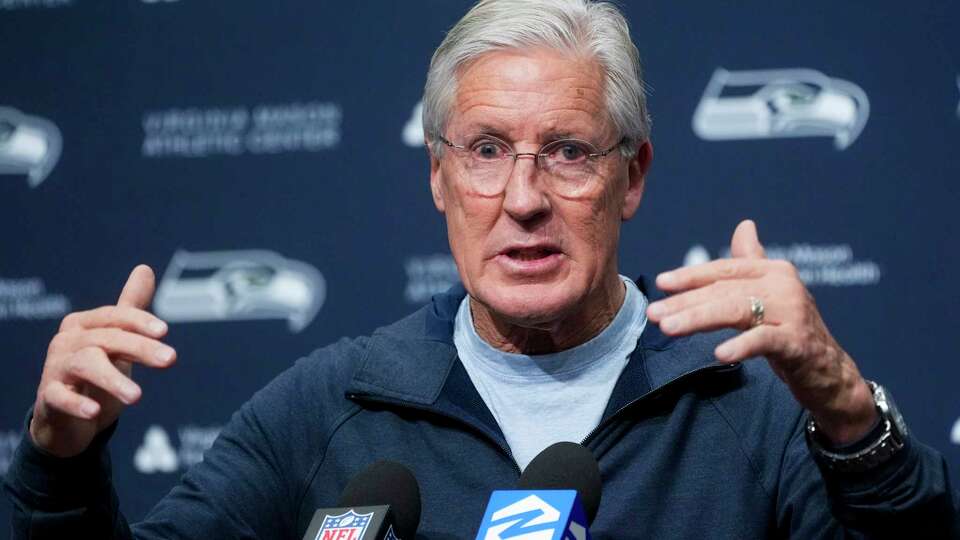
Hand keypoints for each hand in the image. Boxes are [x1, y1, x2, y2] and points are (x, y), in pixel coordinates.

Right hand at [29, 265, 176, 456]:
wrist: (67, 419)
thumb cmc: (95, 373)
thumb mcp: (116, 340)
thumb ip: (130, 308)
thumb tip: (145, 268)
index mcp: (83, 324)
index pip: (114, 316)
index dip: (138, 321)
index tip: (165, 331)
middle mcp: (66, 341)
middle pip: (107, 339)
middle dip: (140, 348)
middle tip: (170, 359)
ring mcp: (55, 369)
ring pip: (86, 365)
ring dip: (112, 379)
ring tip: (137, 396)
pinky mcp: (48, 398)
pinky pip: (60, 397)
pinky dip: (77, 403)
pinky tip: (94, 412)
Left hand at [646, 220, 876, 444]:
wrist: (829, 374)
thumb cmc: (791, 331)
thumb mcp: (769, 295)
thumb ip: (752, 262)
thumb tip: (745, 225)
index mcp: (773, 271)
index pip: (724, 270)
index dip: (691, 276)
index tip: (661, 283)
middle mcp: (784, 285)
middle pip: (724, 291)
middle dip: (684, 302)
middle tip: (654, 313)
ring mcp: (793, 313)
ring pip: (736, 311)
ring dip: (698, 319)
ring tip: (668, 328)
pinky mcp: (798, 342)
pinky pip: (763, 341)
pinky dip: (741, 346)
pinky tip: (719, 354)